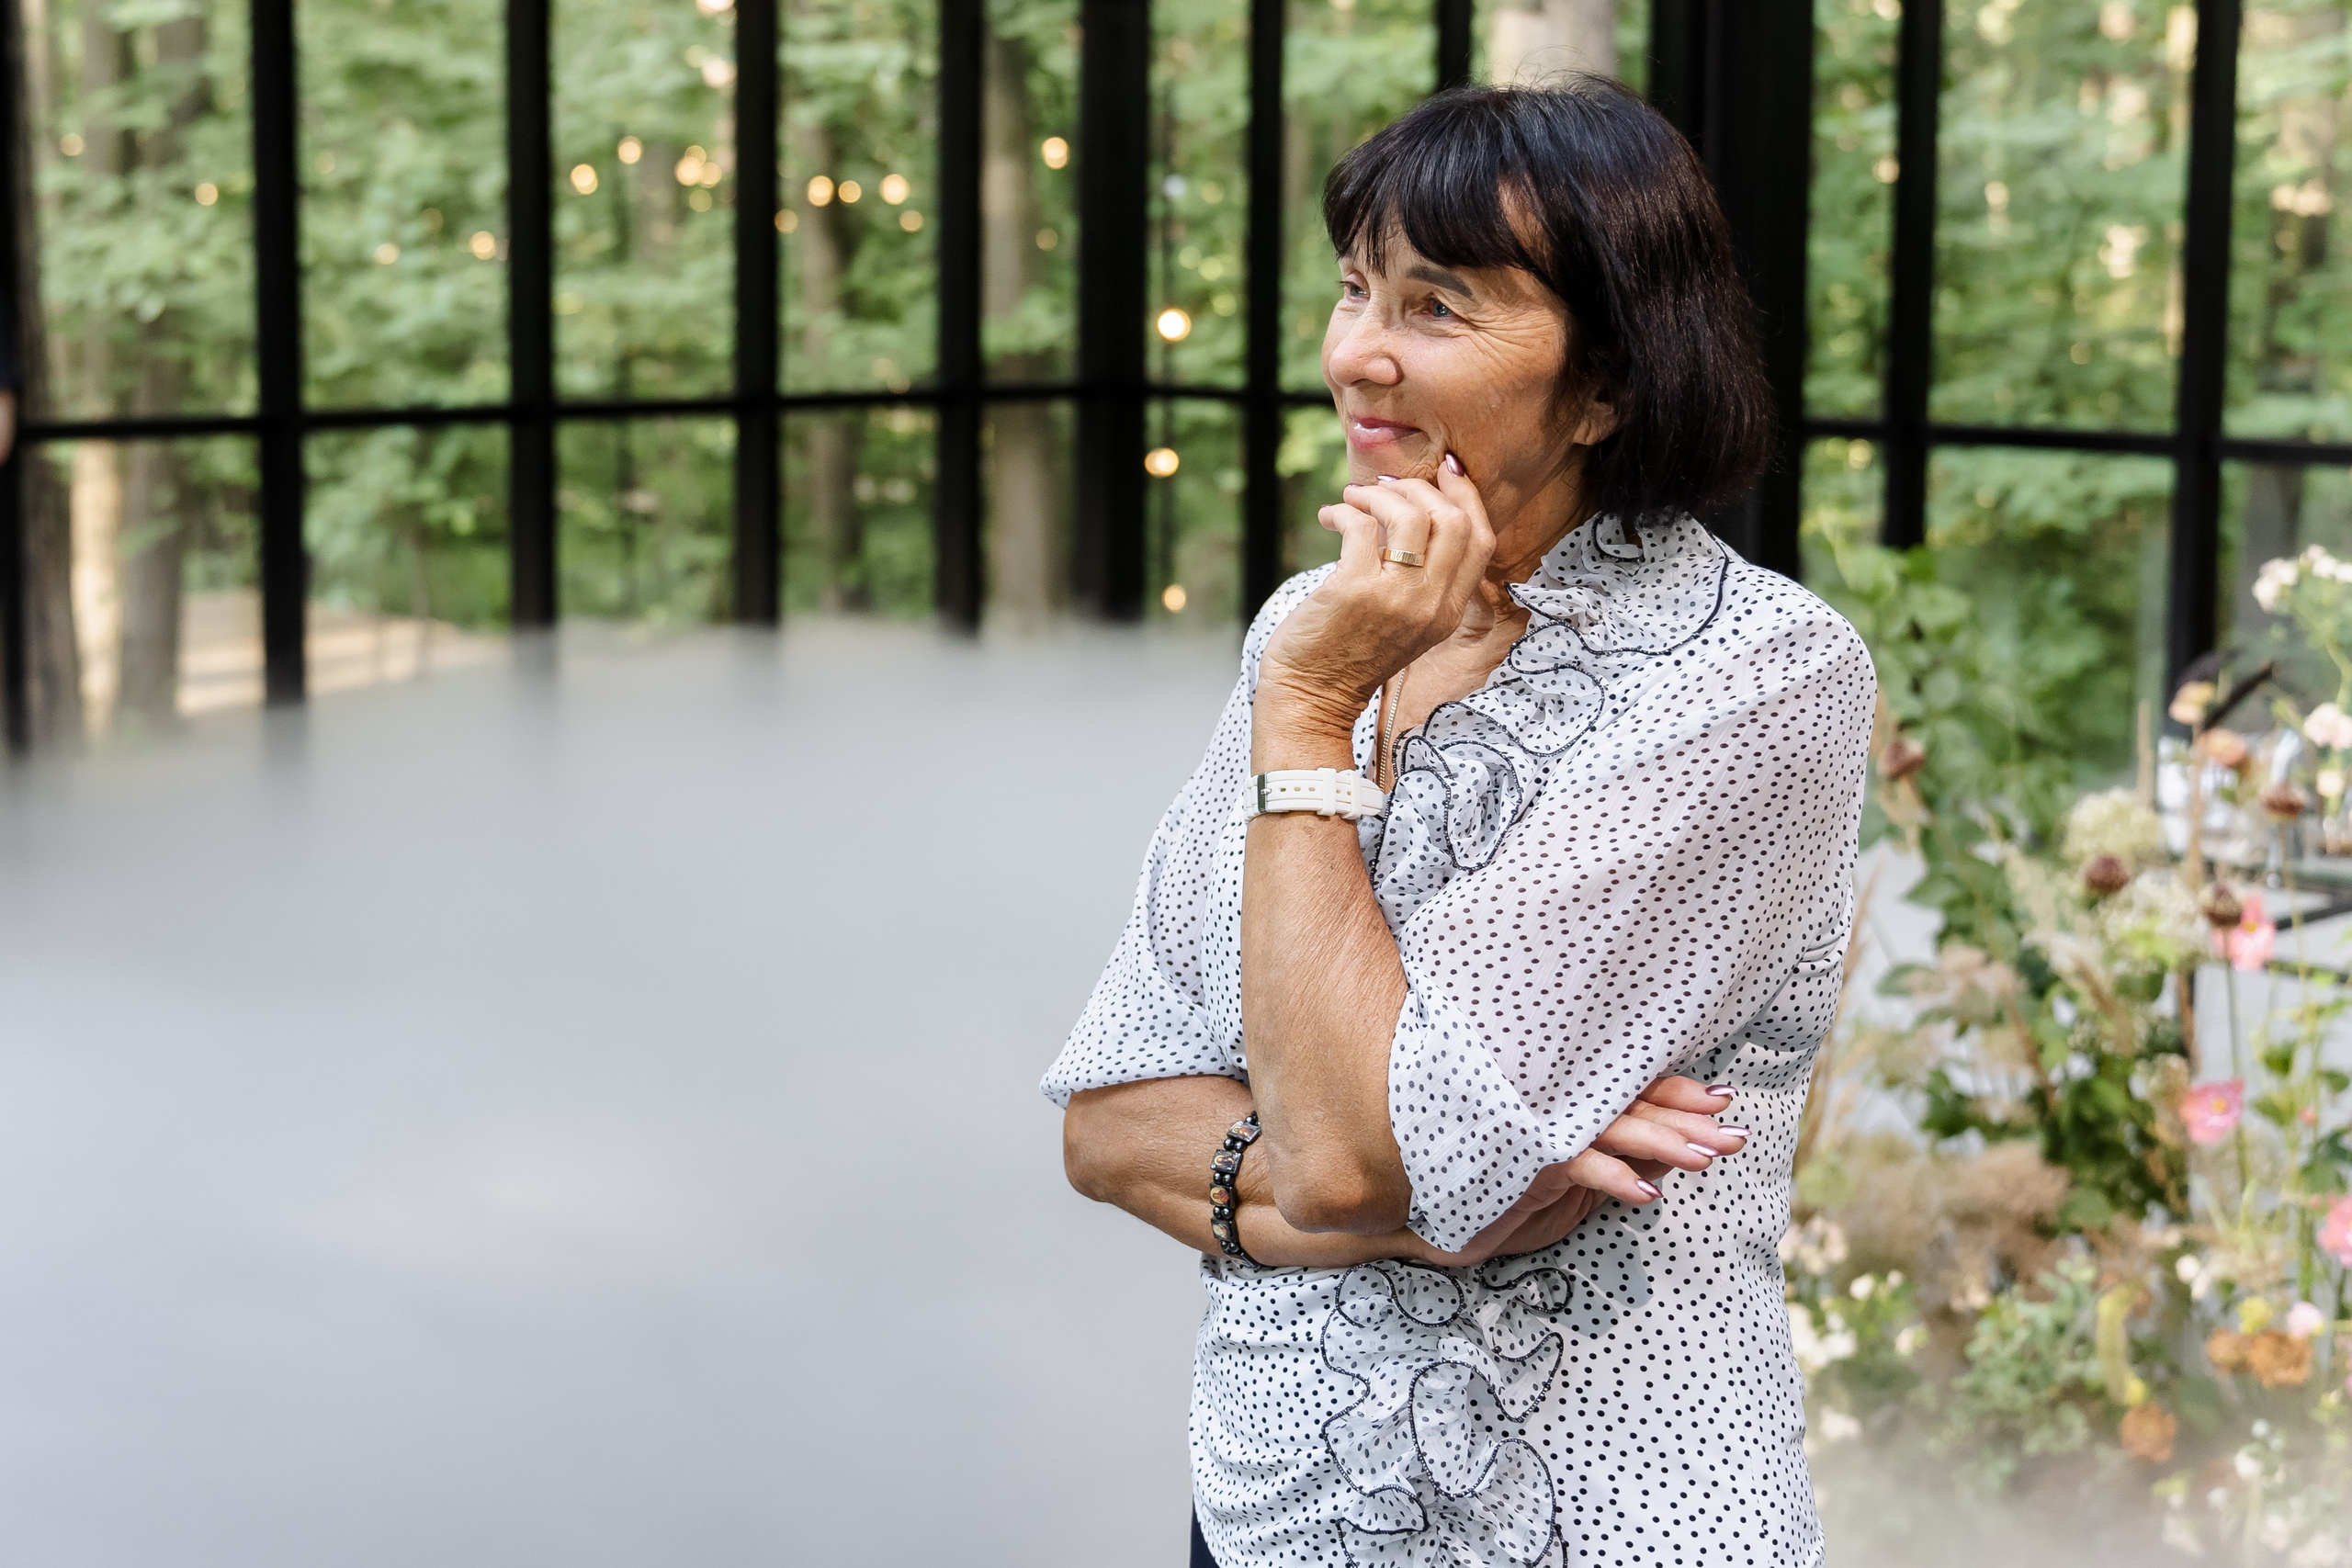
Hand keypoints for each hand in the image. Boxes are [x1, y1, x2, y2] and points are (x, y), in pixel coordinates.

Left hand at [1255, 458, 1494, 738]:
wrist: (1312, 696)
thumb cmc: (1350, 653)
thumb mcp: (1405, 620)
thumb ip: (1419, 575)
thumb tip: (1406, 507)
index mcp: (1447, 612)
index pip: (1482, 541)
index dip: (1467, 497)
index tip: (1444, 471)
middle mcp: (1430, 606)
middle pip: (1454, 521)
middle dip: (1420, 488)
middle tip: (1386, 485)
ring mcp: (1396, 600)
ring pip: (1412, 517)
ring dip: (1380, 494)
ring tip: (1355, 497)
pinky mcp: (1355, 592)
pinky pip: (1360, 527)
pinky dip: (1344, 510)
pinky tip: (1330, 516)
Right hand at [1406, 1077, 1747, 1266]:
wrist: (1436, 1213)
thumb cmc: (1505, 1191)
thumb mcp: (1576, 1182)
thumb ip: (1619, 1160)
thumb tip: (1674, 1154)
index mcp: (1572, 1105)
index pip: (1633, 1091)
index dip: (1679, 1094)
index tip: (1723, 1100)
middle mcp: (1559, 1106)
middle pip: (1634, 1104)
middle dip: (1688, 1120)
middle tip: (1733, 1136)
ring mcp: (1542, 1126)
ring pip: (1613, 1127)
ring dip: (1662, 1143)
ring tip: (1704, 1159)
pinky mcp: (1524, 1154)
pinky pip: (1577, 1162)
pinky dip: (1613, 1177)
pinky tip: (1647, 1195)